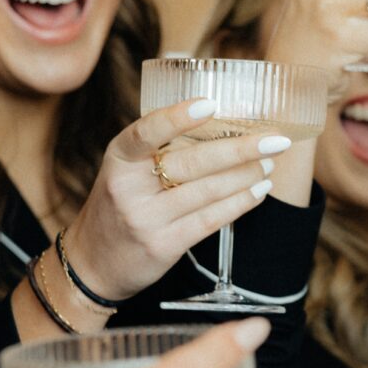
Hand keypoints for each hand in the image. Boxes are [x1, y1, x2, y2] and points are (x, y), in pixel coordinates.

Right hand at [56, 95, 288, 307]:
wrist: (93, 263)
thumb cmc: (119, 208)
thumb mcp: (124, 173)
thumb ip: (157, 153)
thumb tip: (216, 128)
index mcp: (119, 158)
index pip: (147, 131)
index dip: (178, 117)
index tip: (211, 104)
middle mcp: (129, 186)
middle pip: (191, 162)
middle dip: (239, 149)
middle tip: (274, 139)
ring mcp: (146, 218)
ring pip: (206, 191)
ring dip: (245, 176)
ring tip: (270, 163)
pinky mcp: (164, 245)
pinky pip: (209, 220)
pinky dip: (239, 204)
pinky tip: (258, 191)